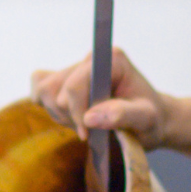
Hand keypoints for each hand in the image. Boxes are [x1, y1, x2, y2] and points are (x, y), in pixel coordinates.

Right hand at [29, 48, 179, 150]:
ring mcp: (76, 67)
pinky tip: (71, 116)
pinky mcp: (65, 78)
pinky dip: (50, 108)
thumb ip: (122, 115)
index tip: (87, 132)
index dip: (76, 111)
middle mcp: (92, 58)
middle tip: (91, 131)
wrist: (151, 120)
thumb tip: (90, 118)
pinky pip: (39, 88)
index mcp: (112, 59)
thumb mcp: (146, 119)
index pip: (75, 84)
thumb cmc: (151, 118)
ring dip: (60, 115)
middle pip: (55, 89)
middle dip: (70, 116)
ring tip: (85, 124)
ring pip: (45, 91)